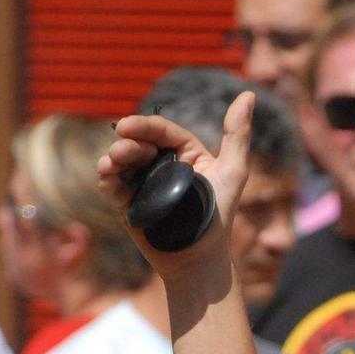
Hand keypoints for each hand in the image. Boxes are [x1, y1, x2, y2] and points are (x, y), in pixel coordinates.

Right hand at [97, 93, 253, 282]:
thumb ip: (238, 134)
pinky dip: (107, 180)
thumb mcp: (233, 172)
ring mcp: (145, 183)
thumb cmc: (219, 217)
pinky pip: (114, 186)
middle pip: (139, 144)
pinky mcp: (131, 204)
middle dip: (127, 143)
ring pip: (123, 162)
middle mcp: (164, 165)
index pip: (162, 131)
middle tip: (121, 149)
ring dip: (114, 159)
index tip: (126, 126)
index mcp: (186, 153)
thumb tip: (248, 93)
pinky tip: (106, 176)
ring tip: (111, 163)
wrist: (199, 260)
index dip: (144, 125)